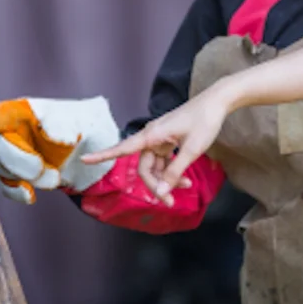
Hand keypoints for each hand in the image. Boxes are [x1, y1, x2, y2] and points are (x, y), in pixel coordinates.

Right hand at [0, 96, 120, 203]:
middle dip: (20, 161)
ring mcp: (17, 151)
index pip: (3, 111)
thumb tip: (56, 138)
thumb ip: (71, 126)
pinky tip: (30, 195)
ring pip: (5, 167)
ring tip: (55, 179)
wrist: (100, 151)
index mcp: (31, 110)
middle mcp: (18, 129)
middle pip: (1, 144)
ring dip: (27, 177)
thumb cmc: (93, 126)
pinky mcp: (20, 172)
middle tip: (43, 170)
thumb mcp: (90, 121)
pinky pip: (8, 184)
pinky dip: (18, 192)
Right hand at [82, 85, 230, 205]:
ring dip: (167, 179)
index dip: (103, 156)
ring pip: (155, 165)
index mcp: (152, 135)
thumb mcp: (192, 150)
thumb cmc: (205, 121)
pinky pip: (164, 159)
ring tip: (185, 188)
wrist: (218, 101)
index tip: (84, 159)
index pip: (122, 148)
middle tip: (170, 201)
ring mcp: (161, 137)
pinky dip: (172, 170)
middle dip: (155, 185)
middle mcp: (152, 135)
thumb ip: (175, 171)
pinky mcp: (169, 138)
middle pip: (145, 166)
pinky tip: (185, 180)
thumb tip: (159, 191)